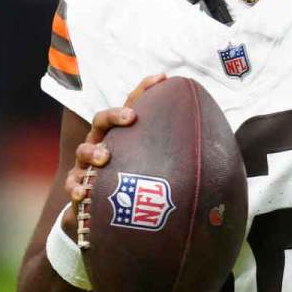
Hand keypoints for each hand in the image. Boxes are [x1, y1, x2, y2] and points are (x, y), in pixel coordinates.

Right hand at [62, 73, 167, 238]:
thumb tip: (219, 154)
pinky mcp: (77, 186)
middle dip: (115, 115)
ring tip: (104, 157)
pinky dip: (75, 187)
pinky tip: (83, 192)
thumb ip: (177, 157)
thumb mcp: (155, 166)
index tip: (162, 78)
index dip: (144, 90)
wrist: (103, 213)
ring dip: (92, 150)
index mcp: (122, 135)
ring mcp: (87, 164)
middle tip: (131, 118)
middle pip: (102, 120)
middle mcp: (102, 143)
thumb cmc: (134, 181)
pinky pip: (72, 184)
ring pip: (83, 149)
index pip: (132, 105)